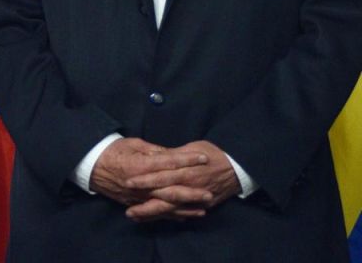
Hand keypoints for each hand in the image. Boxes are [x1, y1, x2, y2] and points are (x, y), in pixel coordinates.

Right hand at [90, 137, 209, 217]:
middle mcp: (140, 184)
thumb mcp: (133, 144)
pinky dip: (173, 214)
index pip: (168, 163)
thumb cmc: (112, 151)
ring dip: (186, 206)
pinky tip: (187, 215)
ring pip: (166, 204)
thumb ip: (155, 151)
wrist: (90, 166)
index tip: (204, 158)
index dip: (187, 160)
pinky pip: (156, 212)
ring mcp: (138, 196)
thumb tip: (174, 154)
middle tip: (209, 191)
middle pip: (170, 189)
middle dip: (191, 191)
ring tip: (204, 207)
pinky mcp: (135, 203)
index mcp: (140, 165)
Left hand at [124, 140, 240, 222]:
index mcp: (186, 169)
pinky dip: (171, 217)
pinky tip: (156, 219)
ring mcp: (197, 198)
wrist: (239, 166)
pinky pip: (185, 212)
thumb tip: (152, 156)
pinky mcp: (204, 204)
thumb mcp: (190, 148)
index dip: (144, 180)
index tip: (128, 182)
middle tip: (128, 210)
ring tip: (136, 217)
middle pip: (164, 198)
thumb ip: (171, 155)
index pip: (161, 176)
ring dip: (153, 214)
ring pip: (172, 209)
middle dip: (146, 205)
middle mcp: (190, 186)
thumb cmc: (212, 152)